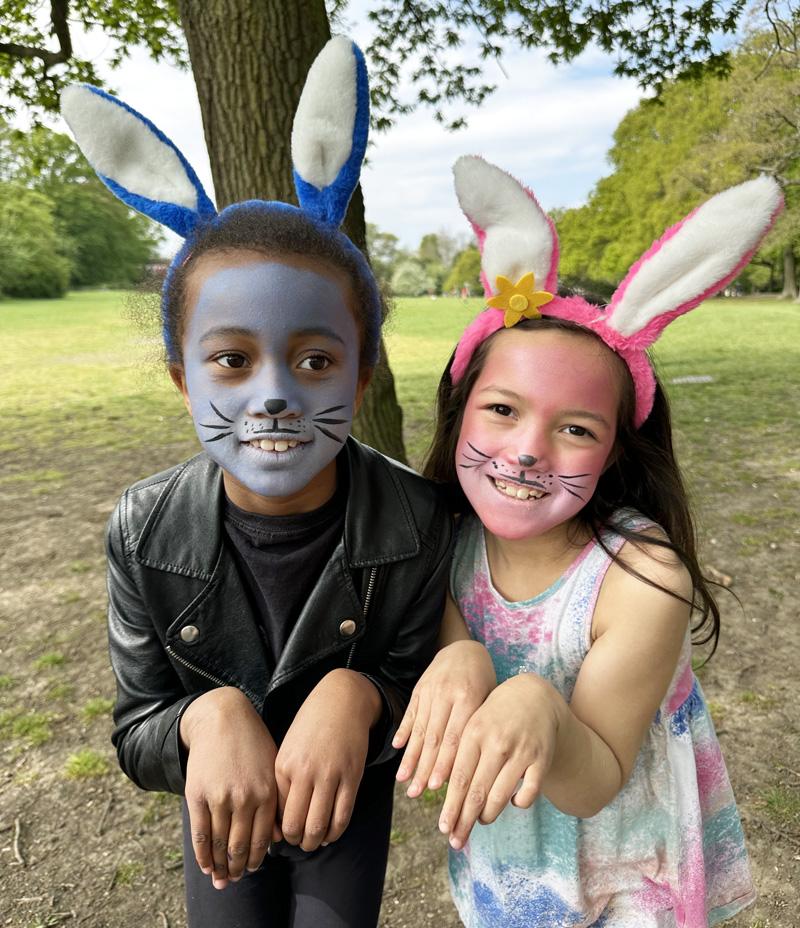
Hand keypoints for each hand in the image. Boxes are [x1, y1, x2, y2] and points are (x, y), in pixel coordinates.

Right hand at [181, 686, 281, 889]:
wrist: (222, 717)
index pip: (263, 840)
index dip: (257, 859)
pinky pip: (200, 834)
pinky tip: (206, 865)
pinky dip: (202, 855)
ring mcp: (220, 797)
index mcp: (267, 793)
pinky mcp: (198, 794)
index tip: (252, 869)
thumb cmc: (251, 743)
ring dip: (220, 866)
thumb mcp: (272, 768)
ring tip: (222, 877)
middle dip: (238, 868)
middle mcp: (245, 798)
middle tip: (236, 878)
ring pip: (220, 844)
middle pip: (240, 846)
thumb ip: (275, 802)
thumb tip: (278, 840)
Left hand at [274, 669, 379, 851]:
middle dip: (295, 841)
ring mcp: (330, 774)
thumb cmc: (311, 726)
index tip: (281, 835)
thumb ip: (282, 781)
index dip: (277, 830)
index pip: (275, 812)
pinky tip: (331, 833)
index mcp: (283, 765)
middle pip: (295, 825)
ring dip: (314, 842)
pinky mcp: (351, 776)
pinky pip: (342, 816)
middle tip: (298, 842)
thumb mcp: (288, 748)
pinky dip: (335, 832)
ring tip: (314, 841)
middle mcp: (305, 771)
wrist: (342, 700)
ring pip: (318, 826)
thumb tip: (278, 821)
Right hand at [393, 640, 495, 796]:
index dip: (444, 763)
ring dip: (411, 757)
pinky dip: (403, 732)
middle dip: (423, 768)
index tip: (436, 787)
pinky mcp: (419, 689)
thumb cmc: (484, 680)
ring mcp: (430, 690)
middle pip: (434, 738)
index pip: (455, 738)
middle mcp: (447, 694)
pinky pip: (410, 713)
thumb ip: (481, 728)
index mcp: (469, 697)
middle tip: (416, 794)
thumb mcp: (490, 699)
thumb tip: (473, 769)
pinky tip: (396, 750)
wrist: (464, 648)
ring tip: (404, 781)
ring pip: (420, 729)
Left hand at [439, 673, 559, 849]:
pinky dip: (519, 803)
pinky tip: (512, 804)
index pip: (458, 777)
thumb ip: (460, 753)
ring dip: (487, 815)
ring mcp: (521, 751)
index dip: (450, 806)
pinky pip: (529, 792)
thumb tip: (442, 790)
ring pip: (500, 796)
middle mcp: (497, 742)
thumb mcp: (474, 723)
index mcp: (474, 731)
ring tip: (480, 821)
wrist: (534, 695)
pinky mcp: (541, 759)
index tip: (443, 827)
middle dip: (464, 820)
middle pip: (477, 791)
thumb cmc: (495, 714)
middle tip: (455, 841)